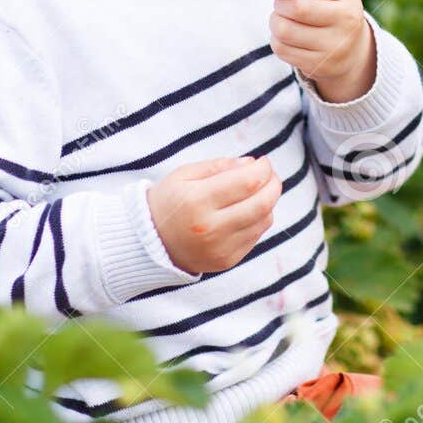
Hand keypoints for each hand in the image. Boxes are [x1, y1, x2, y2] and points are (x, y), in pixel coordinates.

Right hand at [147, 155, 282, 273]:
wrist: (148, 243)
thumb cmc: (168, 202)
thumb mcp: (184, 175)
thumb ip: (219, 165)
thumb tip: (252, 164)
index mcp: (198, 201)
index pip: (249, 182)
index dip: (263, 168)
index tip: (262, 161)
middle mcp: (210, 228)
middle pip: (263, 203)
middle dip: (273, 183)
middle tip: (269, 174)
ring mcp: (220, 248)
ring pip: (264, 220)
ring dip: (268, 201)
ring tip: (255, 191)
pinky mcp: (227, 261)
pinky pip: (256, 236)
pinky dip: (258, 219)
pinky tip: (245, 211)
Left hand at [270, 0, 376, 102]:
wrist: (351, 50)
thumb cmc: (332, 9)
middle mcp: (346, 21)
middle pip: (298, 7)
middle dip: (280, 3)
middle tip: (281, 3)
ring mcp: (334, 46)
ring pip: (285, 29)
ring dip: (276, 21)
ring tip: (282, 19)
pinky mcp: (318, 65)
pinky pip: (282, 49)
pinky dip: (277, 40)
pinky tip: (288, 37)